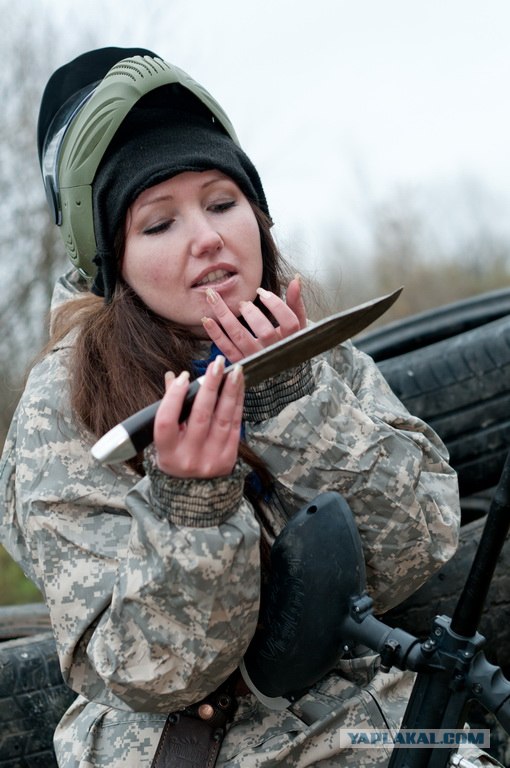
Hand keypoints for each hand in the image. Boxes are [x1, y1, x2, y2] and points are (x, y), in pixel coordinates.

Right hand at [154, 357, 243, 477]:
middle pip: (200, 416)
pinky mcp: (228, 458)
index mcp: (167, 452)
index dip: (173, 397)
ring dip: (229, 392)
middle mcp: (188, 457)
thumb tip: (173, 377)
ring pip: (222, 418)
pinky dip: (237, 404)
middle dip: (210, 386)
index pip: (166, 421)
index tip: (184, 377)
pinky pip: (234, 425)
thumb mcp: (166, 439)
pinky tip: (239, 388)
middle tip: (216, 364)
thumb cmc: (176, 456)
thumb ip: (169, 408)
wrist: (194, 491)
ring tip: (234, 371)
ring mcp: (210, 459)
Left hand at [201, 275, 306, 362]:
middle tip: (243, 303)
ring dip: (225, 316)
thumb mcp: (298, 324)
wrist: (281, 372)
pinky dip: (215, 334)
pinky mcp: (240, 361)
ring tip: (213, 297)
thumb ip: (296, 302)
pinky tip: (207, 320)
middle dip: (252, 313)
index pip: (289, 322)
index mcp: (291, 339)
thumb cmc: (289, 343)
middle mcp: (273, 350)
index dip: (276, 305)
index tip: (263, 293)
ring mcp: (256, 357)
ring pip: (240, 337)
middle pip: (265, 332)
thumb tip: (295, 279)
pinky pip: (226, 348)